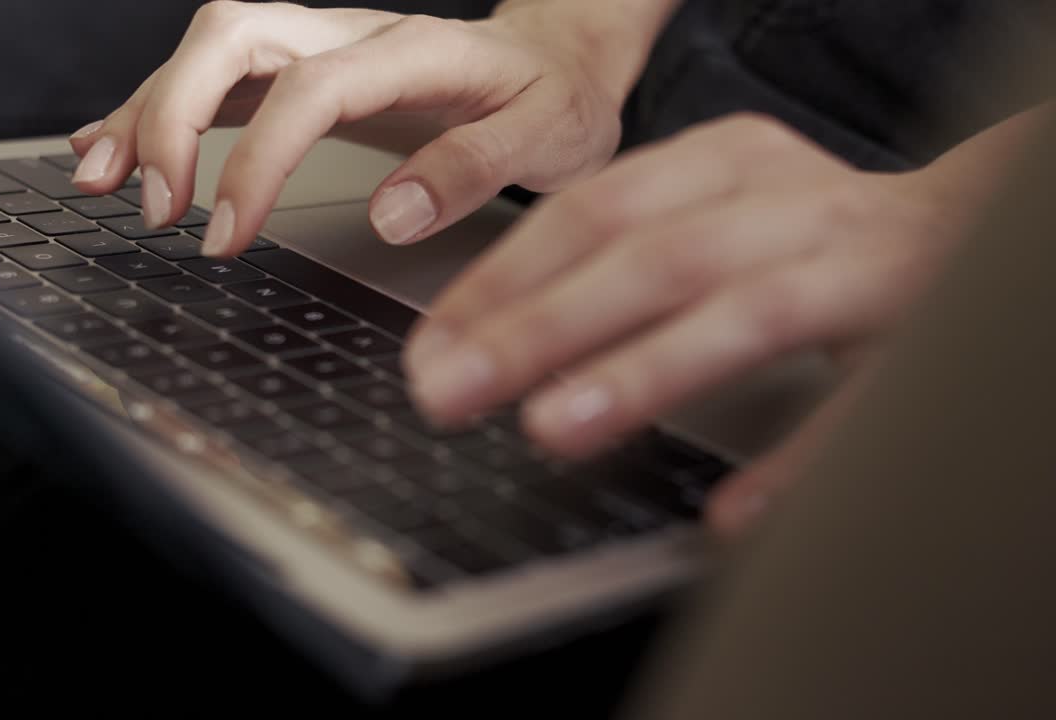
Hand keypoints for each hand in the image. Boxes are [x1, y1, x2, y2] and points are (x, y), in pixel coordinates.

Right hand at [66, 0, 673, 254]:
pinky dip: (161, 111)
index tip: (226, 234)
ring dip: (147, 111)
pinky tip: (118, 144)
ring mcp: (321, 49)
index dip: (256, 158)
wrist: (560, 62)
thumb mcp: (550, 139)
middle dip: (173, 116)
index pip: (308, 87)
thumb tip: (394, 214)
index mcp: (412, 52)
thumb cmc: (555, 102)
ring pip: (210, 51)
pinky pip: (217, 78)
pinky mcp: (303, 72)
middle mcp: (353, 37)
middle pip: (232, 37)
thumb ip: (477, 170)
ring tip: (99, 178)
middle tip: (155, 209)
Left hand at [402, 113, 973, 530]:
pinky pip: (860, 405)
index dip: (504, 279)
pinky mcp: (920, 335)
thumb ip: (623, 263)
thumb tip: (491, 337)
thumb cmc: (810, 234)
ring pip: (745, 314)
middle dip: (540, 326)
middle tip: (451, 390)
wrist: (973, 226)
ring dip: (643, 374)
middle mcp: (788, 203)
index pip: (592, 212)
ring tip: (553, 429)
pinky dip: (797, 461)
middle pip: (651, 258)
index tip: (434, 344)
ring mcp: (859, 266)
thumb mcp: (715, 213)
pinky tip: (731, 516)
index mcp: (725, 163)